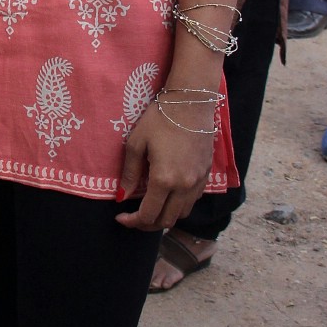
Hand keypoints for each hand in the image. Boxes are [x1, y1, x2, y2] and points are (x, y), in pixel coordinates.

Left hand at [115, 101, 215, 232]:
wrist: (191, 102)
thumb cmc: (159, 119)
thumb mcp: (136, 144)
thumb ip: (130, 174)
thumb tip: (122, 197)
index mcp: (164, 179)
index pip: (148, 215)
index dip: (132, 222)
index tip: (120, 217)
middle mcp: (184, 186)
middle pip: (166, 220)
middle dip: (147, 224)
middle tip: (133, 217)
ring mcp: (198, 181)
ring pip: (181, 214)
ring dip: (164, 216)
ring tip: (150, 208)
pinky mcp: (206, 175)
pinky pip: (192, 201)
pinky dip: (179, 205)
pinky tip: (168, 195)